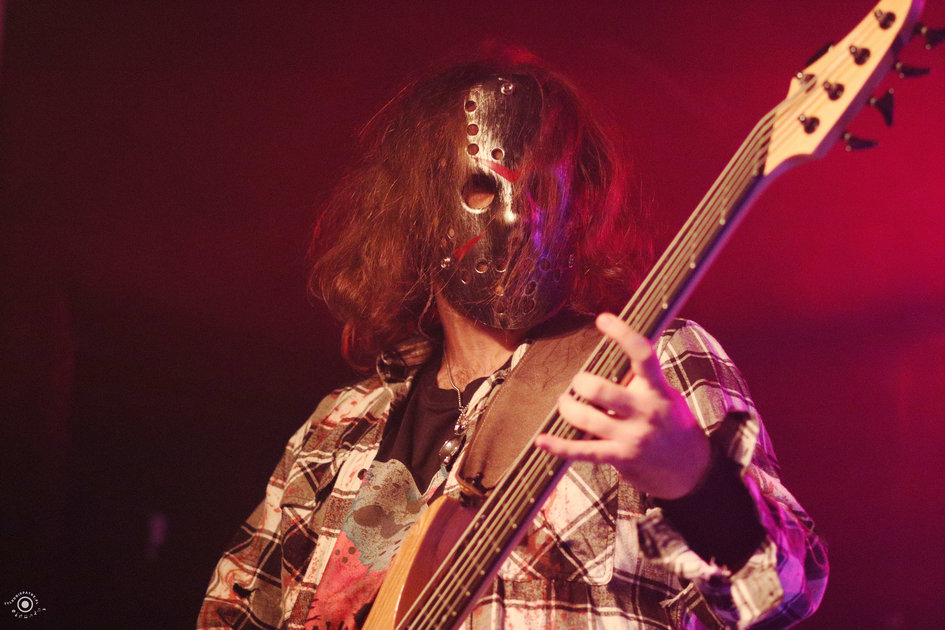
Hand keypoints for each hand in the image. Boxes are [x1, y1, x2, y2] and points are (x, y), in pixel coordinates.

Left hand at [535, 313, 709, 499]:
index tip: (603, 319)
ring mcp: (633, 437)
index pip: (642, 354)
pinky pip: (584, 451)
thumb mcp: (666, 395)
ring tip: (565, 403)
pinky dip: (559, 446)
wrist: (692, 469)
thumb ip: (641, 379)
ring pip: (588, 418)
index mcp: (658, 389)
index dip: (623, 333)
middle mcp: (646, 411)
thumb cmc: (671, 423)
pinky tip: (542, 440)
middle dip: (581, 383)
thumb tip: (612, 352)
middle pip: (602, 390)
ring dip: (568, 408)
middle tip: (578, 383)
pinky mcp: (621, 458)